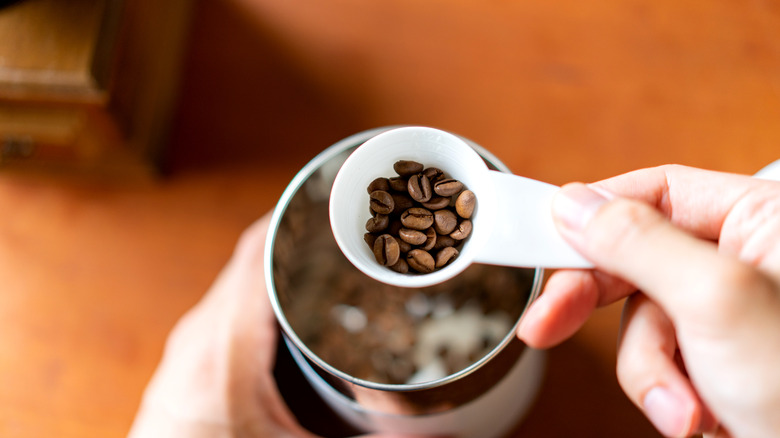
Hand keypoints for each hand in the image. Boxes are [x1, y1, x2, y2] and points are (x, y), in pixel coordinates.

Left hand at [128, 214, 409, 437]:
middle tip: (358, 220)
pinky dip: (265, 281)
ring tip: (334, 246)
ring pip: (241, 273)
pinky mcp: (192, 354)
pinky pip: (232, 296)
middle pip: (254, 252)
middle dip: (305, 228)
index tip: (343, 195)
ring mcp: (192, 340)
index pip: (260, 249)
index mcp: (225, 345)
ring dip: (284, 254)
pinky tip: (295, 292)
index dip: (300, 212)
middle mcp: (203, 331)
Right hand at [517, 165, 779, 436]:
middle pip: (635, 257)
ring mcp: (727, 312)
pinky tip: (696, 415)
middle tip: (546, 325)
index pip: (654, 192)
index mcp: (760, 219)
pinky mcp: (715, 357)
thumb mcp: (715, 302)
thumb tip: (575, 206)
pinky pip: (657, 359)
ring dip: (648, 371)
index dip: (592, 215)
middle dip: (598, 307)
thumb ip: (639, 243)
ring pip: (640, 320)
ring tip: (683, 407)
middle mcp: (743, 259)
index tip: (538, 240)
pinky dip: (664, 390)